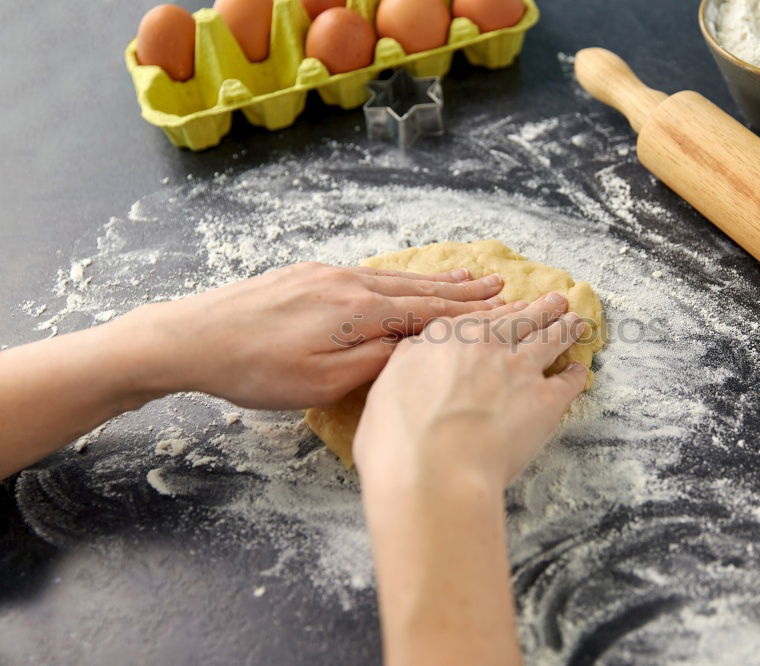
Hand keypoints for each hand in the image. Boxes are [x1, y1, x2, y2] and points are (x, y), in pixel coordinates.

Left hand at [127, 262, 504, 408]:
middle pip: (417, 288)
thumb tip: (411, 347)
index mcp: (358, 312)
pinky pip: (367, 274)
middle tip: (497, 284)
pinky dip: (397, 278)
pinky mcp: (305, 274)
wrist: (192, 337)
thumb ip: (373, 362)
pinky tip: (401, 281)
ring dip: (432, 281)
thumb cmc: (255, 370)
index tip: (502, 307)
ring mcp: (326, 275)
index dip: (468, 313)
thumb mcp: (321, 382)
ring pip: (392, 278)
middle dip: (460, 290)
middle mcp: (349, 284)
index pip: (428, 312)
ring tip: (463, 277)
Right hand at [354, 292, 587, 665]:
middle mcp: (485, 344)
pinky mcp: (545, 400)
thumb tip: (416, 353)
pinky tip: (579, 371)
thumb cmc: (397, 439)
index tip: (509, 306)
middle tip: (555, 300)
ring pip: (550, 339)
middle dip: (540, 308)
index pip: (477, 318)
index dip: (496, 312)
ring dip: (565, 328)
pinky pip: (568, 381)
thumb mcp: (384, 387)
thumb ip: (406, 362)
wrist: (433, 472)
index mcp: (444, 338)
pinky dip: (576, 374)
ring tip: (576, 320)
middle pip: (520, 319)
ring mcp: (519, 368)